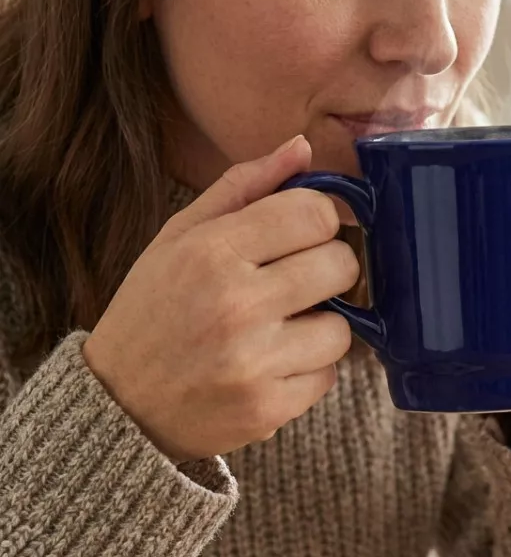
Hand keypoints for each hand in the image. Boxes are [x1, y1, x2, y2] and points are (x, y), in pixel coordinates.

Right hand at [84, 137, 359, 462]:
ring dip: (320, 328)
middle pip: (341, 266)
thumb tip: (302, 148)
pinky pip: (328, 377)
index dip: (319, 222)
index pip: (314, 214)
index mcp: (212, 251)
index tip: (304, 236)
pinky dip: (308, 371)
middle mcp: (237, 304)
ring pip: (342, 329)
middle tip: (299, 284)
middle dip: (328, 272)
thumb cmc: (154, 311)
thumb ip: (242, 188)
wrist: (121, 404)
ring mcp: (255, 361)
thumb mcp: (178, 238)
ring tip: (280, 332)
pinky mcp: (270, 408)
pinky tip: (272, 367)